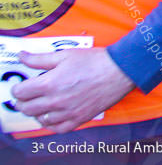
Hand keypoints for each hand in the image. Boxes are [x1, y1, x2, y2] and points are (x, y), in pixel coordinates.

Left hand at [11, 48, 134, 133]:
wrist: (120, 70)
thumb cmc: (95, 60)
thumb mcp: (65, 54)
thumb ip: (40, 58)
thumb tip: (22, 56)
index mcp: (50, 83)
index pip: (21, 92)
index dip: (18, 88)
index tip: (22, 86)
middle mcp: (56, 101)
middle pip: (27, 108)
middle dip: (23, 101)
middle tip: (28, 96)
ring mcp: (68, 112)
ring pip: (40, 119)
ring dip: (37, 113)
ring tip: (42, 105)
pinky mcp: (80, 118)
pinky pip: (58, 128)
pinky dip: (52, 124)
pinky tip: (53, 117)